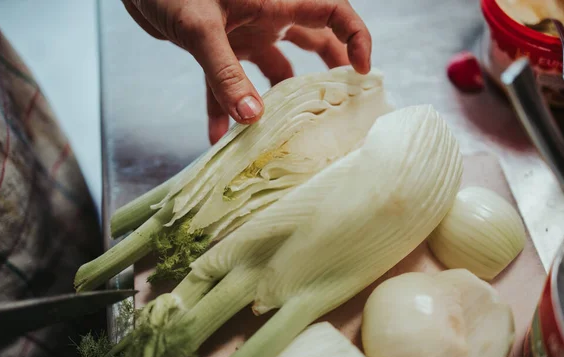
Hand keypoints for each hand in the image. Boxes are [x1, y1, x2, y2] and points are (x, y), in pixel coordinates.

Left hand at [122, 0, 371, 143]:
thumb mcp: (200, 29)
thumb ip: (225, 74)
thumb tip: (253, 119)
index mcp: (275, 0)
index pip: (331, 11)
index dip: (355, 36)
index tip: (363, 70)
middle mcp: (266, 16)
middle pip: (312, 42)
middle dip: (327, 71)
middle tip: (338, 101)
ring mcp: (243, 31)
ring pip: (274, 66)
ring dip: (276, 97)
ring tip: (283, 129)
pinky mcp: (218, 45)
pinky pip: (228, 80)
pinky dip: (225, 105)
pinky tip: (218, 135)